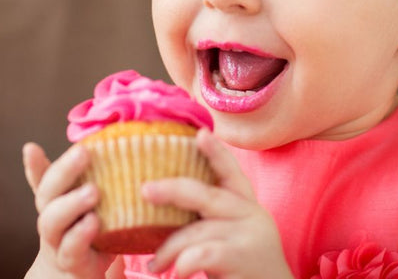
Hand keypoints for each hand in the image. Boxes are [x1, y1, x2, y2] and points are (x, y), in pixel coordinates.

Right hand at [23, 142, 115, 277]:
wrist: (78, 274)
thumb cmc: (87, 233)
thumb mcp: (88, 205)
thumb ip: (89, 180)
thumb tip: (100, 145)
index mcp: (55, 202)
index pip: (43, 179)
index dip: (34, 164)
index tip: (31, 148)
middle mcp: (51, 219)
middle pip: (47, 194)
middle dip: (64, 171)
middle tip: (83, 152)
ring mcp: (57, 242)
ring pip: (52, 222)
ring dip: (71, 203)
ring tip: (93, 191)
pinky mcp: (72, 262)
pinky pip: (70, 249)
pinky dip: (80, 235)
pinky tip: (94, 222)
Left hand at [141, 129, 293, 278]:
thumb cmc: (243, 268)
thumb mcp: (233, 234)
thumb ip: (213, 217)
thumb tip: (168, 199)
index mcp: (247, 206)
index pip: (232, 173)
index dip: (216, 152)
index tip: (200, 133)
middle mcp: (252, 215)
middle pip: (209, 195)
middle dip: (173, 190)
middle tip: (145, 190)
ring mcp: (249, 236)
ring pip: (198, 230)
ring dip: (169, 247)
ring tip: (155, 264)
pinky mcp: (241, 258)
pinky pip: (201, 254)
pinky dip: (181, 263)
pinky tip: (173, 273)